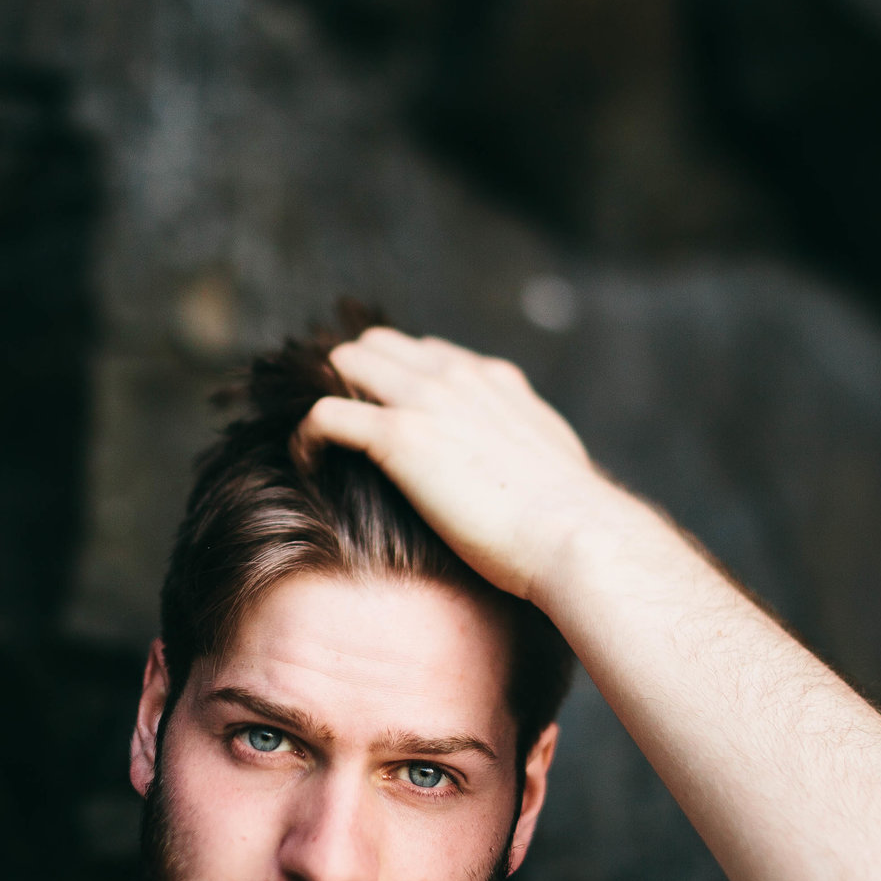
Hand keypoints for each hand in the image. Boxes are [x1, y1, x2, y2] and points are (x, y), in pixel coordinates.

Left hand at [294, 327, 630, 603]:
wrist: (573, 535)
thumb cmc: (567, 518)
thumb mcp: (551, 458)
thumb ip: (523, 441)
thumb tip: (519, 456)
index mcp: (492, 380)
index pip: (424, 352)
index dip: (392, 380)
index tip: (378, 418)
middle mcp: (457, 376)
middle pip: (375, 346)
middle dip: (347, 380)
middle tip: (336, 431)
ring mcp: (426, 400)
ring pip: (345, 362)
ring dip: (323, 397)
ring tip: (319, 444)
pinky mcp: (400, 436)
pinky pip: (325, 415)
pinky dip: (307, 436)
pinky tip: (308, 464)